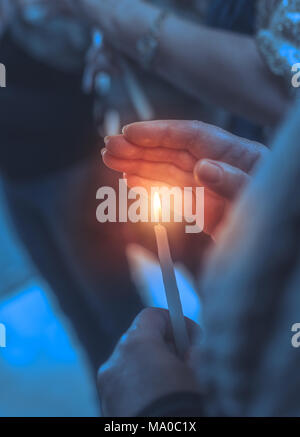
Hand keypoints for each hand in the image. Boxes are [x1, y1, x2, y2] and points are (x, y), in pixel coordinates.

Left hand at [97, 308, 200, 416]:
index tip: (192, 336)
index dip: (175, 321)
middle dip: (164, 345)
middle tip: (186, 360)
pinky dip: (140, 386)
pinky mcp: (106, 407)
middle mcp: (115, 361)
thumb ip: (192, 353)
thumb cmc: (183, 407)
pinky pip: (125, 385)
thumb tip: (189, 352)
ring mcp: (107, 386)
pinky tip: (160, 401)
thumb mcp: (198, 374)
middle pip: (139, 338)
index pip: (152, 316)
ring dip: (152, 366)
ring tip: (174, 385)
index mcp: (136, 344)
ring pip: (131, 363)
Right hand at [102, 120, 268, 237]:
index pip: (191, 136)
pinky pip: (171, 194)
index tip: (130, 133)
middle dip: (139, 149)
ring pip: (167, 172)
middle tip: (109, 147)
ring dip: (139, 166)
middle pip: (173, 153)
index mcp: (237, 155)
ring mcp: (209, 189)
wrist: (284, 248)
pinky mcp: (202, 209)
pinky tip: (133, 181)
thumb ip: (235, 182)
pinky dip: (151, 187)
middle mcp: (219, 168)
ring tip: (112, 161)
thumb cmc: (278, 213)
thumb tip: (204, 168)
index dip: (159, 133)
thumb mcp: (260, 196)